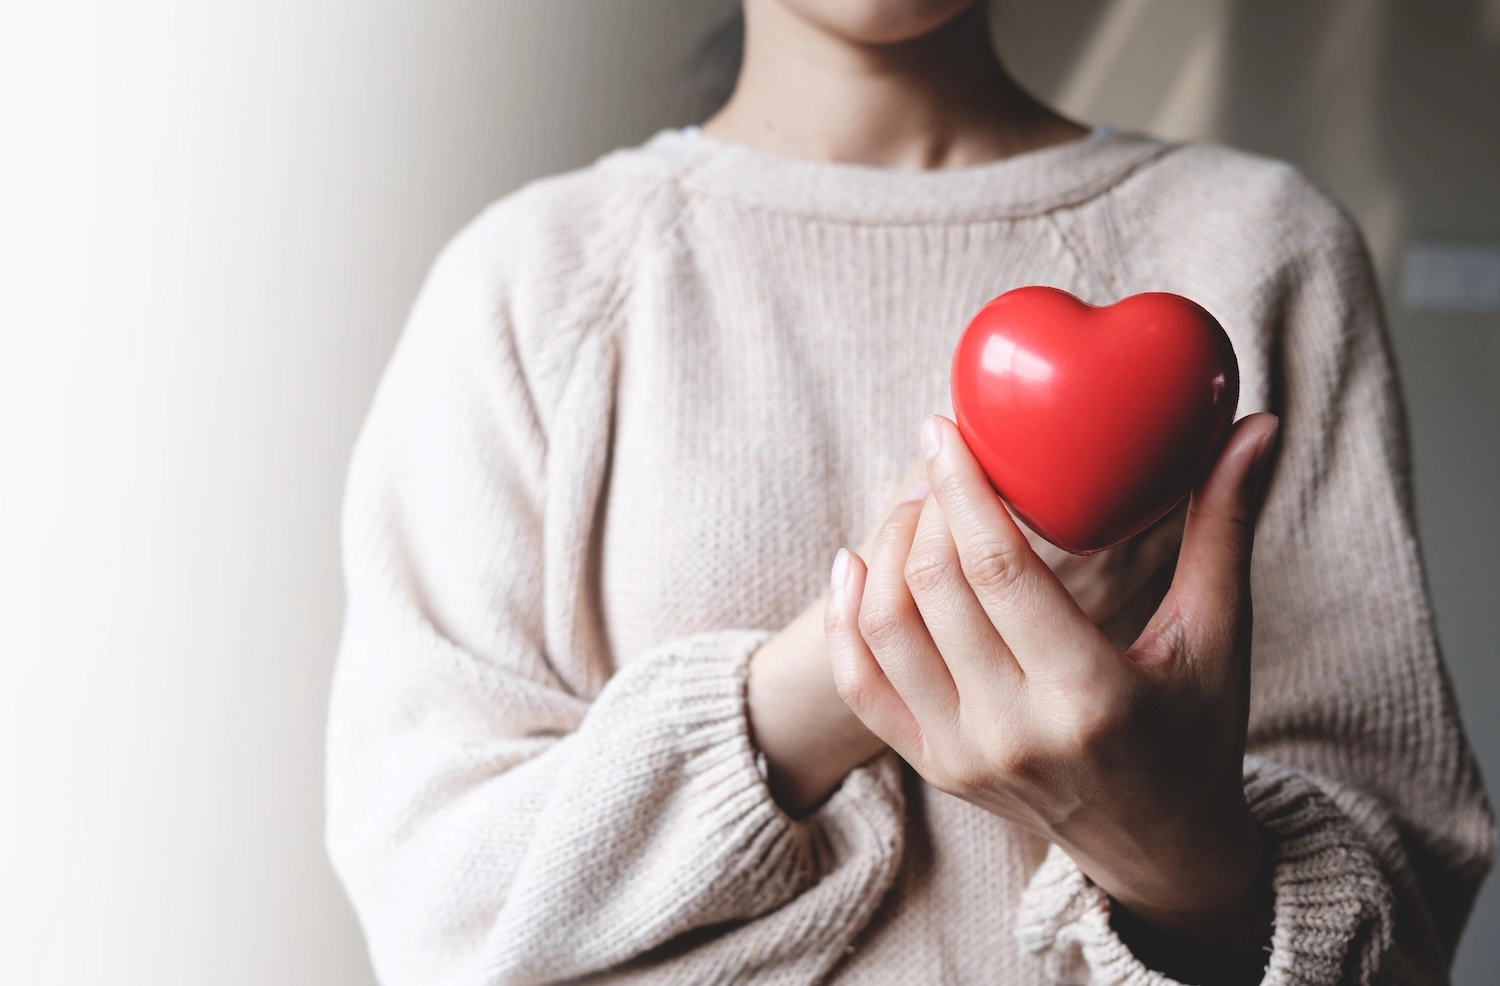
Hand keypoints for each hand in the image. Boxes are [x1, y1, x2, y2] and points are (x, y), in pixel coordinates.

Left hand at [825, 412, 1279, 949]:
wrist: (1159, 851)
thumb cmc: (1196, 734)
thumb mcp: (1219, 636)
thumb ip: (1225, 528)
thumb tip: (1259, 426)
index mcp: (1089, 694)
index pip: (998, 569)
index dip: (962, 488)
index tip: (944, 428)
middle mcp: (1013, 730)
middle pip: (934, 587)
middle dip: (927, 506)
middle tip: (940, 461)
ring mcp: (962, 755)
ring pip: (884, 627)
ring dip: (887, 549)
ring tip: (915, 506)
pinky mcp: (932, 767)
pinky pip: (860, 683)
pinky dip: (847, 616)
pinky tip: (857, 562)